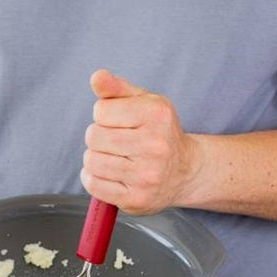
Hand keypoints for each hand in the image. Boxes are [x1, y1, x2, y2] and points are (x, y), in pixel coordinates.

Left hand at [81, 68, 201, 214]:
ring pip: (91, 162)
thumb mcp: (143, 103)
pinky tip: (109, 174)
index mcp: (157, 115)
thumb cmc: (157, 132)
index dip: (104, 115)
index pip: (101, 111)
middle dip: (98, 138)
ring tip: (113, 158)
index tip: (119, 121)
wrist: (185, 171)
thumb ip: (116, 88)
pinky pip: (94, 185)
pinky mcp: (136, 199)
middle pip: (93, 137)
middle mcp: (155, 145)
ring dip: (95, 159)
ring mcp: (146, 175)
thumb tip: (96, 76)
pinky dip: (93, 179)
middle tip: (116, 142)